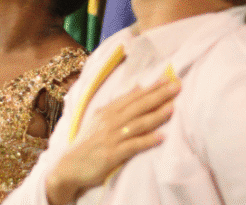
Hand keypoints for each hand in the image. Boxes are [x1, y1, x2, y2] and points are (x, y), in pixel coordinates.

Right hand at [45, 77, 180, 204]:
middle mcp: (109, 121)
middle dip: (158, 95)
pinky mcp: (112, 154)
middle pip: (138, 106)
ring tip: (172, 108)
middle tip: (176, 85)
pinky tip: (161, 137)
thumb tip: (138, 87)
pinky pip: (133, 145)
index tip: (168, 79)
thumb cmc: (88, 143)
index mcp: (107, 111)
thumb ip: (119, 105)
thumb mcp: (99, 118)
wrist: (69, 166)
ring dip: (156, 115)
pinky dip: (147, 141)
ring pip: (138, 123)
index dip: (151, 87)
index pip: (133, 96)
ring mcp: (111, 137)